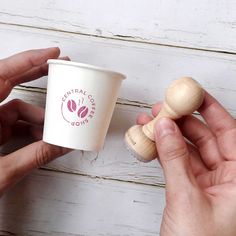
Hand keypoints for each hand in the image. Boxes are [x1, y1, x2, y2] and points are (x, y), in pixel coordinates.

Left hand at [0, 48, 70, 194]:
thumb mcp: (0, 172)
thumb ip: (34, 157)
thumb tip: (66, 145)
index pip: (2, 74)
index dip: (29, 60)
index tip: (54, 54)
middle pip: (9, 82)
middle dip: (37, 76)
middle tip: (61, 72)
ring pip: (16, 108)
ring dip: (38, 117)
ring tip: (57, 128)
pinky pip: (15, 123)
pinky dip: (31, 128)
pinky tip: (44, 138)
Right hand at [137, 92, 235, 235]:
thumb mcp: (186, 198)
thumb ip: (174, 159)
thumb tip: (165, 127)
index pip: (229, 132)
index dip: (210, 109)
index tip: (193, 94)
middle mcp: (228, 177)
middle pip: (205, 137)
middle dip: (182, 120)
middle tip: (163, 108)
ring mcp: (207, 182)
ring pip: (188, 148)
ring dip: (169, 135)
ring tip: (151, 122)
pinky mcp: (190, 187)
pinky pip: (177, 161)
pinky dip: (164, 151)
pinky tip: (152, 141)